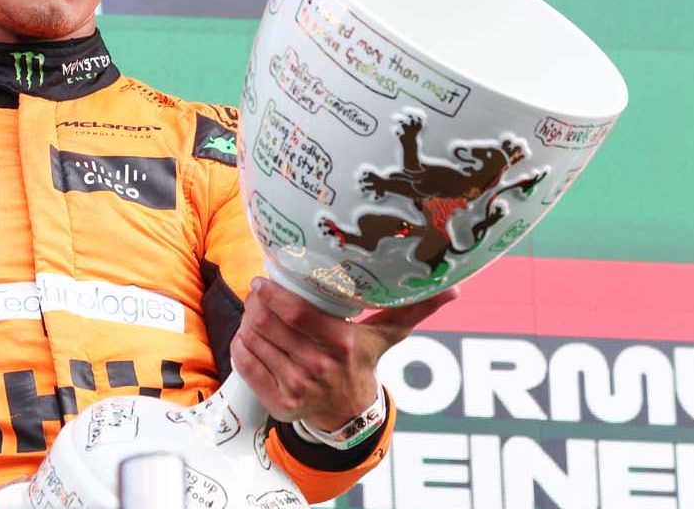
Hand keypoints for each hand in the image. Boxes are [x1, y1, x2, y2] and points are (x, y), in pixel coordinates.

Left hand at [230, 277, 455, 432]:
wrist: (350, 414)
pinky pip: (246, 365)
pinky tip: (247, 336)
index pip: (298, 313)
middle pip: (270, 324)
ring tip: (253, 310)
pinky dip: (240, 346)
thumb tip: (453, 288)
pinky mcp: (279, 402)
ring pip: (255, 340)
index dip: (274, 294)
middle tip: (256, 292)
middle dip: (256, 303)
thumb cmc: (364, 362)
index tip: (262, 280)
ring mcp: (296, 386)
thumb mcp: (388, 335)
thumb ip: (414, 308)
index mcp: (342, 345)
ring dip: (247, 321)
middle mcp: (318, 366)